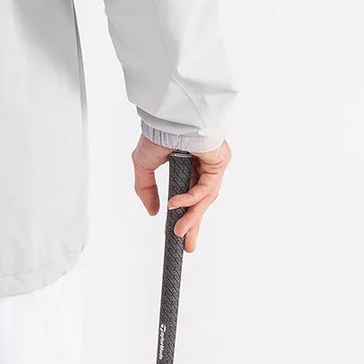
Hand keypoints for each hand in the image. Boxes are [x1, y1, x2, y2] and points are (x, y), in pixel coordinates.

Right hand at [132, 135, 230, 252]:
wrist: (166, 118)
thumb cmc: (157, 134)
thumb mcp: (143, 166)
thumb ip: (146, 190)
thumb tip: (152, 211)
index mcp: (188, 168)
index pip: (189, 198)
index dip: (183, 217)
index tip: (176, 234)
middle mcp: (203, 168)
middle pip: (200, 203)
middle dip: (193, 225)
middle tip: (186, 245)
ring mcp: (213, 166)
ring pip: (205, 198)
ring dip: (192, 216)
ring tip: (179, 232)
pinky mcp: (220, 162)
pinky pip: (206, 187)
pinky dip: (191, 197)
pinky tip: (176, 205)